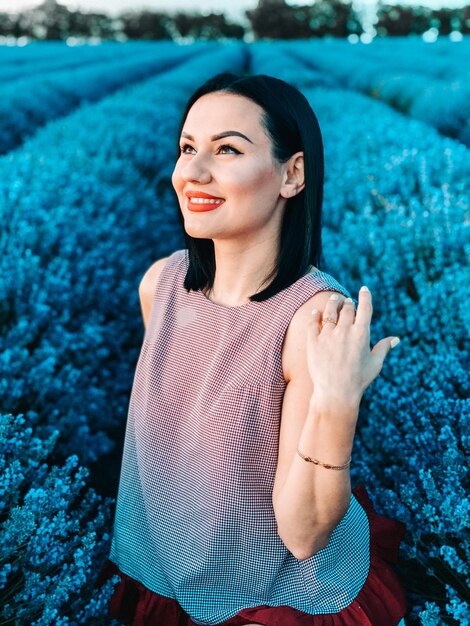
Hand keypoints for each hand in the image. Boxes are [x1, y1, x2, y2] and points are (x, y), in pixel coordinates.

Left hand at [307, 287, 399, 406]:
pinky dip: (315, 315)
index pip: (365, 308)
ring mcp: (328, 335)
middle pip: (347, 308)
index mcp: (362, 334)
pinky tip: (316, 312)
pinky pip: (313, 323)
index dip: (365, 296)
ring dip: (332, 303)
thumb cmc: (358, 381)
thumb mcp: (375, 364)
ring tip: (334, 300)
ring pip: (329, 312)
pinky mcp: (313, 341)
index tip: (364, 289)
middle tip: (347, 301)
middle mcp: (345, 331)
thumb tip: (396, 339)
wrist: (335, 393)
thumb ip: (384, 348)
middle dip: (348, 303)